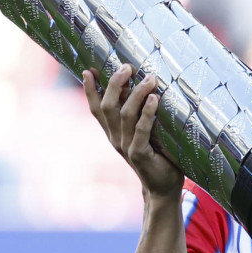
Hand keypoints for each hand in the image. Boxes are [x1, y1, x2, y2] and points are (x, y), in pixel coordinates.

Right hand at [84, 65, 184, 199]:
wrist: (163, 186)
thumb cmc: (158, 154)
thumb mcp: (145, 131)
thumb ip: (139, 114)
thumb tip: (144, 85)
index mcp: (112, 132)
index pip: (96, 108)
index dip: (90, 90)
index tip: (88, 70)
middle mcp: (115, 138)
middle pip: (107, 106)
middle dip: (114, 83)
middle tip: (127, 67)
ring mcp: (125, 146)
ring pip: (124, 114)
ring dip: (136, 93)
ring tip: (150, 79)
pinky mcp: (139, 154)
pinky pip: (141, 130)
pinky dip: (147, 112)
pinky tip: (155, 99)